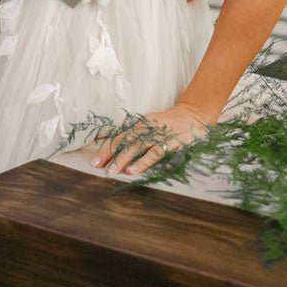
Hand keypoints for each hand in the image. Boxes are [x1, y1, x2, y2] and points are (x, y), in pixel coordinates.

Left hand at [90, 102, 209, 175]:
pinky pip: (155, 154)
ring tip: (113, 171)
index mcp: (140, 125)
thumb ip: (136, 137)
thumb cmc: (167, 124)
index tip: (94, 161)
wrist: (192, 115)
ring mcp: (157, 136)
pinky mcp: (169, 143)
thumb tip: (116, 151)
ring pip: (138, 148)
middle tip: (98, 167)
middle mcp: (146, 129)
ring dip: (124, 159)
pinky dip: (144, 161)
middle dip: (111, 155)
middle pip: (125, 142)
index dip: (106, 149)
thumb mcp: (149, 126)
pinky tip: (134, 169)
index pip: (119, 138)